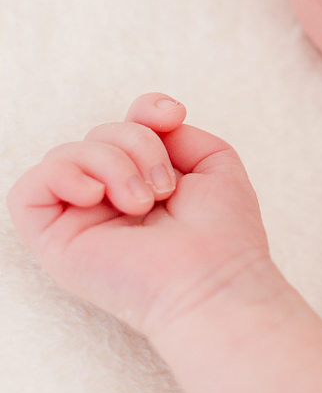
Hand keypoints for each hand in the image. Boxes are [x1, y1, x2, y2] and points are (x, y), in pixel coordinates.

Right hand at [6, 94, 272, 335]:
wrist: (212, 282)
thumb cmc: (223, 234)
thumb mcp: (213, 161)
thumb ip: (175, 131)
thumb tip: (144, 120)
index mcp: (146, 180)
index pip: (127, 125)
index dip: (146, 109)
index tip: (173, 117)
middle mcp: (110, 198)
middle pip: (101, 133)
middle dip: (138, 143)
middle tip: (165, 188)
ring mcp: (80, 219)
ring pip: (66, 153)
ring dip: (112, 162)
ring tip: (142, 203)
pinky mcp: (55, 242)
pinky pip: (28, 190)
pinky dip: (63, 175)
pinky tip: (98, 196)